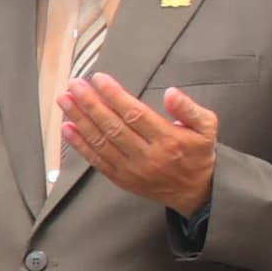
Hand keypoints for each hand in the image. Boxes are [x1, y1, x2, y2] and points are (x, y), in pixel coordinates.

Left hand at [60, 76, 219, 216]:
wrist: (196, 191)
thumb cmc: (199, 153)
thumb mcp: (207, 127)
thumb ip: (189, 108)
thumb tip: (171, 93)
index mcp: (168, 139)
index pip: (135, 114)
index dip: (114, 95)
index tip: (99, 78)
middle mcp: (147, 155)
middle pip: (112, 126)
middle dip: (90, 104)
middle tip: (74, 85)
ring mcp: (131, 169)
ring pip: (101, 142)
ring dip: (79, 120)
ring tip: (65, 100)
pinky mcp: (121, 179)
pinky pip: (96, 160)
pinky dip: (79, 144)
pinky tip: (67, 127)